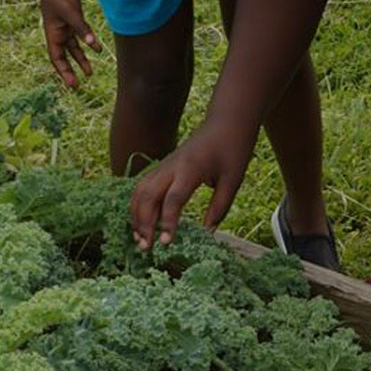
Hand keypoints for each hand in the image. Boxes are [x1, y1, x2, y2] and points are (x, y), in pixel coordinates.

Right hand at [36, 0, 100, 88]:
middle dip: (72, 70)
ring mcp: (66, 25)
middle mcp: (58, 32)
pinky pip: (81, 33)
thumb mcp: (70, 13)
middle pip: (65, 56)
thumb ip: (81, 28)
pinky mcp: (74, 18)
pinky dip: (88, 41)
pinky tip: (97, 48)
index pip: (57, 58)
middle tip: (79, 84)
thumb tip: (91, 44)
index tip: (73, 85)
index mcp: (53, 34)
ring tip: (90, 72)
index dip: (64, 73)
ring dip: (81, 58)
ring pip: (74, 47)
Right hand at [128, 128, 250, 249]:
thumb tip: (207, 232)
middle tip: (146, 248)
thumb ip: (220, 207)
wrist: (226, 122)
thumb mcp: (233, 180)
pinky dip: (138, 205)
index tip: (167, 243)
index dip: (167, 222)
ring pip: (139, 191)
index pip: (173, 199)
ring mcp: (164, 165)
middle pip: (147, 196)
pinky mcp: (162, 166)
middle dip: (143, 223)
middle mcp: (172, 167)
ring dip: (136, 216)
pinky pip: (143, 186)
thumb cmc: (232, 149)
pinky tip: (141, 223)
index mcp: (191, 169)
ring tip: (140, 240)